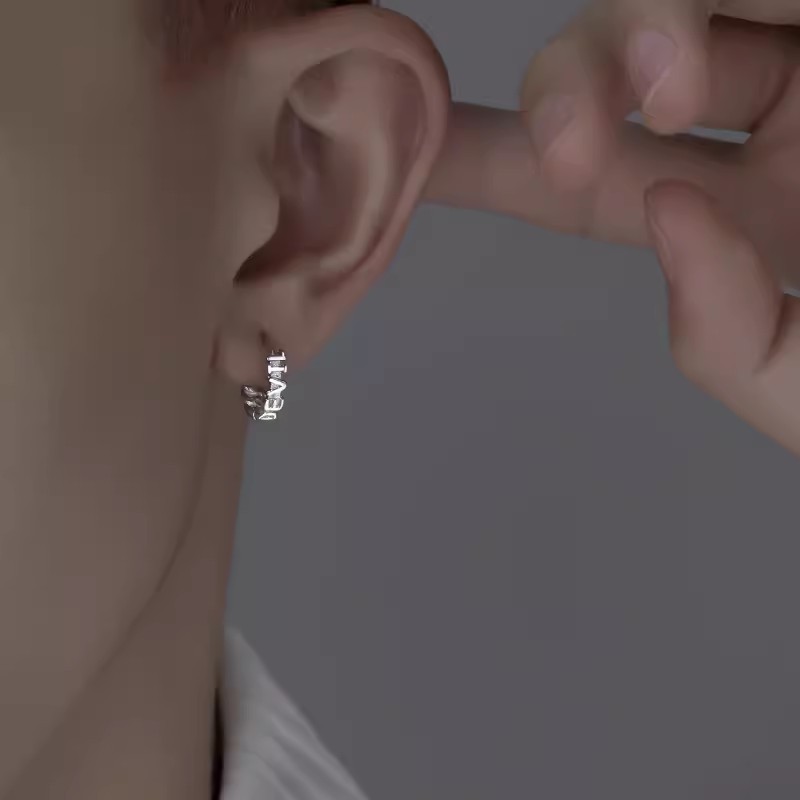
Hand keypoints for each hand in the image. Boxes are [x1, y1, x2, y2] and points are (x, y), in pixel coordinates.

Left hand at [426, 2, 799, 455]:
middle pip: (604, 80)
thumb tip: (667, 223)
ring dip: (621, 40)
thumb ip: (747, 347)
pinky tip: (682, 71)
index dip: (493, 168)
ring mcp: (796, 52)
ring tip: (666, 93)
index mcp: (740, 221)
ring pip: (654, 8)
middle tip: (566, 156)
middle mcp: (762, 127)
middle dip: (560, 98)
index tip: (406, 160)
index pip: (590, 191)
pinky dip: (681, 9)